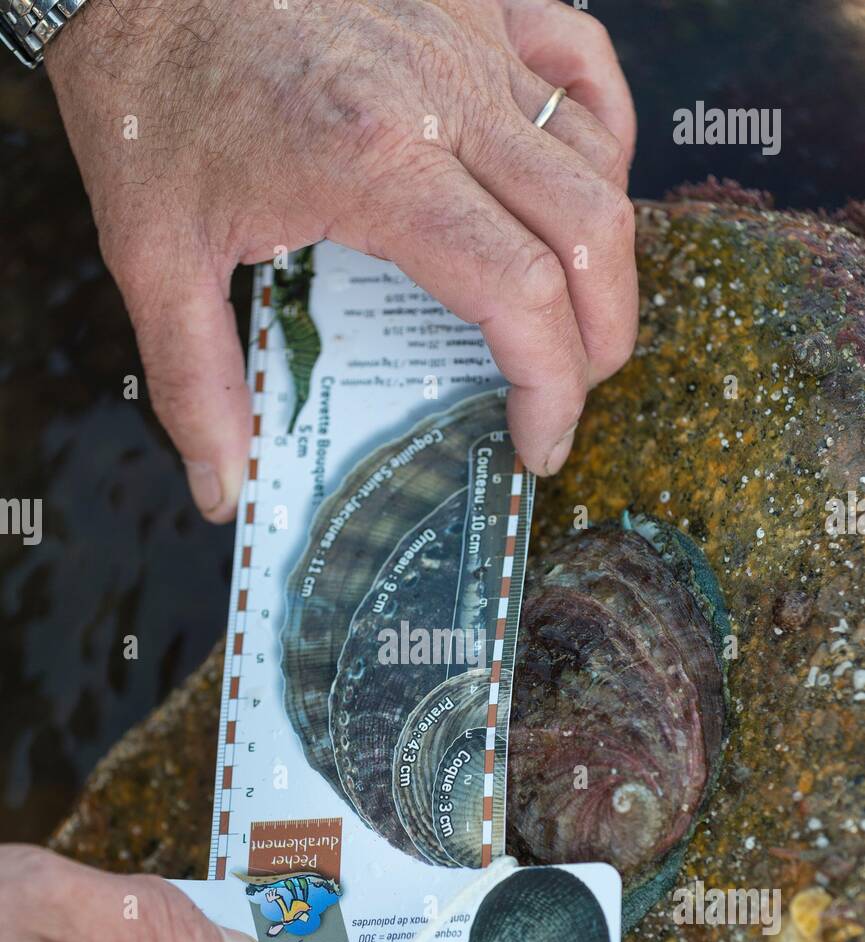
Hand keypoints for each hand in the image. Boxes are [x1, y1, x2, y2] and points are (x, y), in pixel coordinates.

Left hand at [45, 0, 636, 518]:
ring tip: (575, 319)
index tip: (539, 442)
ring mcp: (467, 40)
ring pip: (598, 158)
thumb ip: (196, 382)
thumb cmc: (149, 93)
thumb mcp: (151, 253)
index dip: (553, 386)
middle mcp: (443, 96)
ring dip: (607, 255)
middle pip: (589, 233)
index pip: (520, 293)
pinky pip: (582, 66)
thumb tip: (223, 490)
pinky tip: (582, 187)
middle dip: (601, 340)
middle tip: (570, 395)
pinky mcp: (471, 1)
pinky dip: (604, 139)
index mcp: (373, 166)